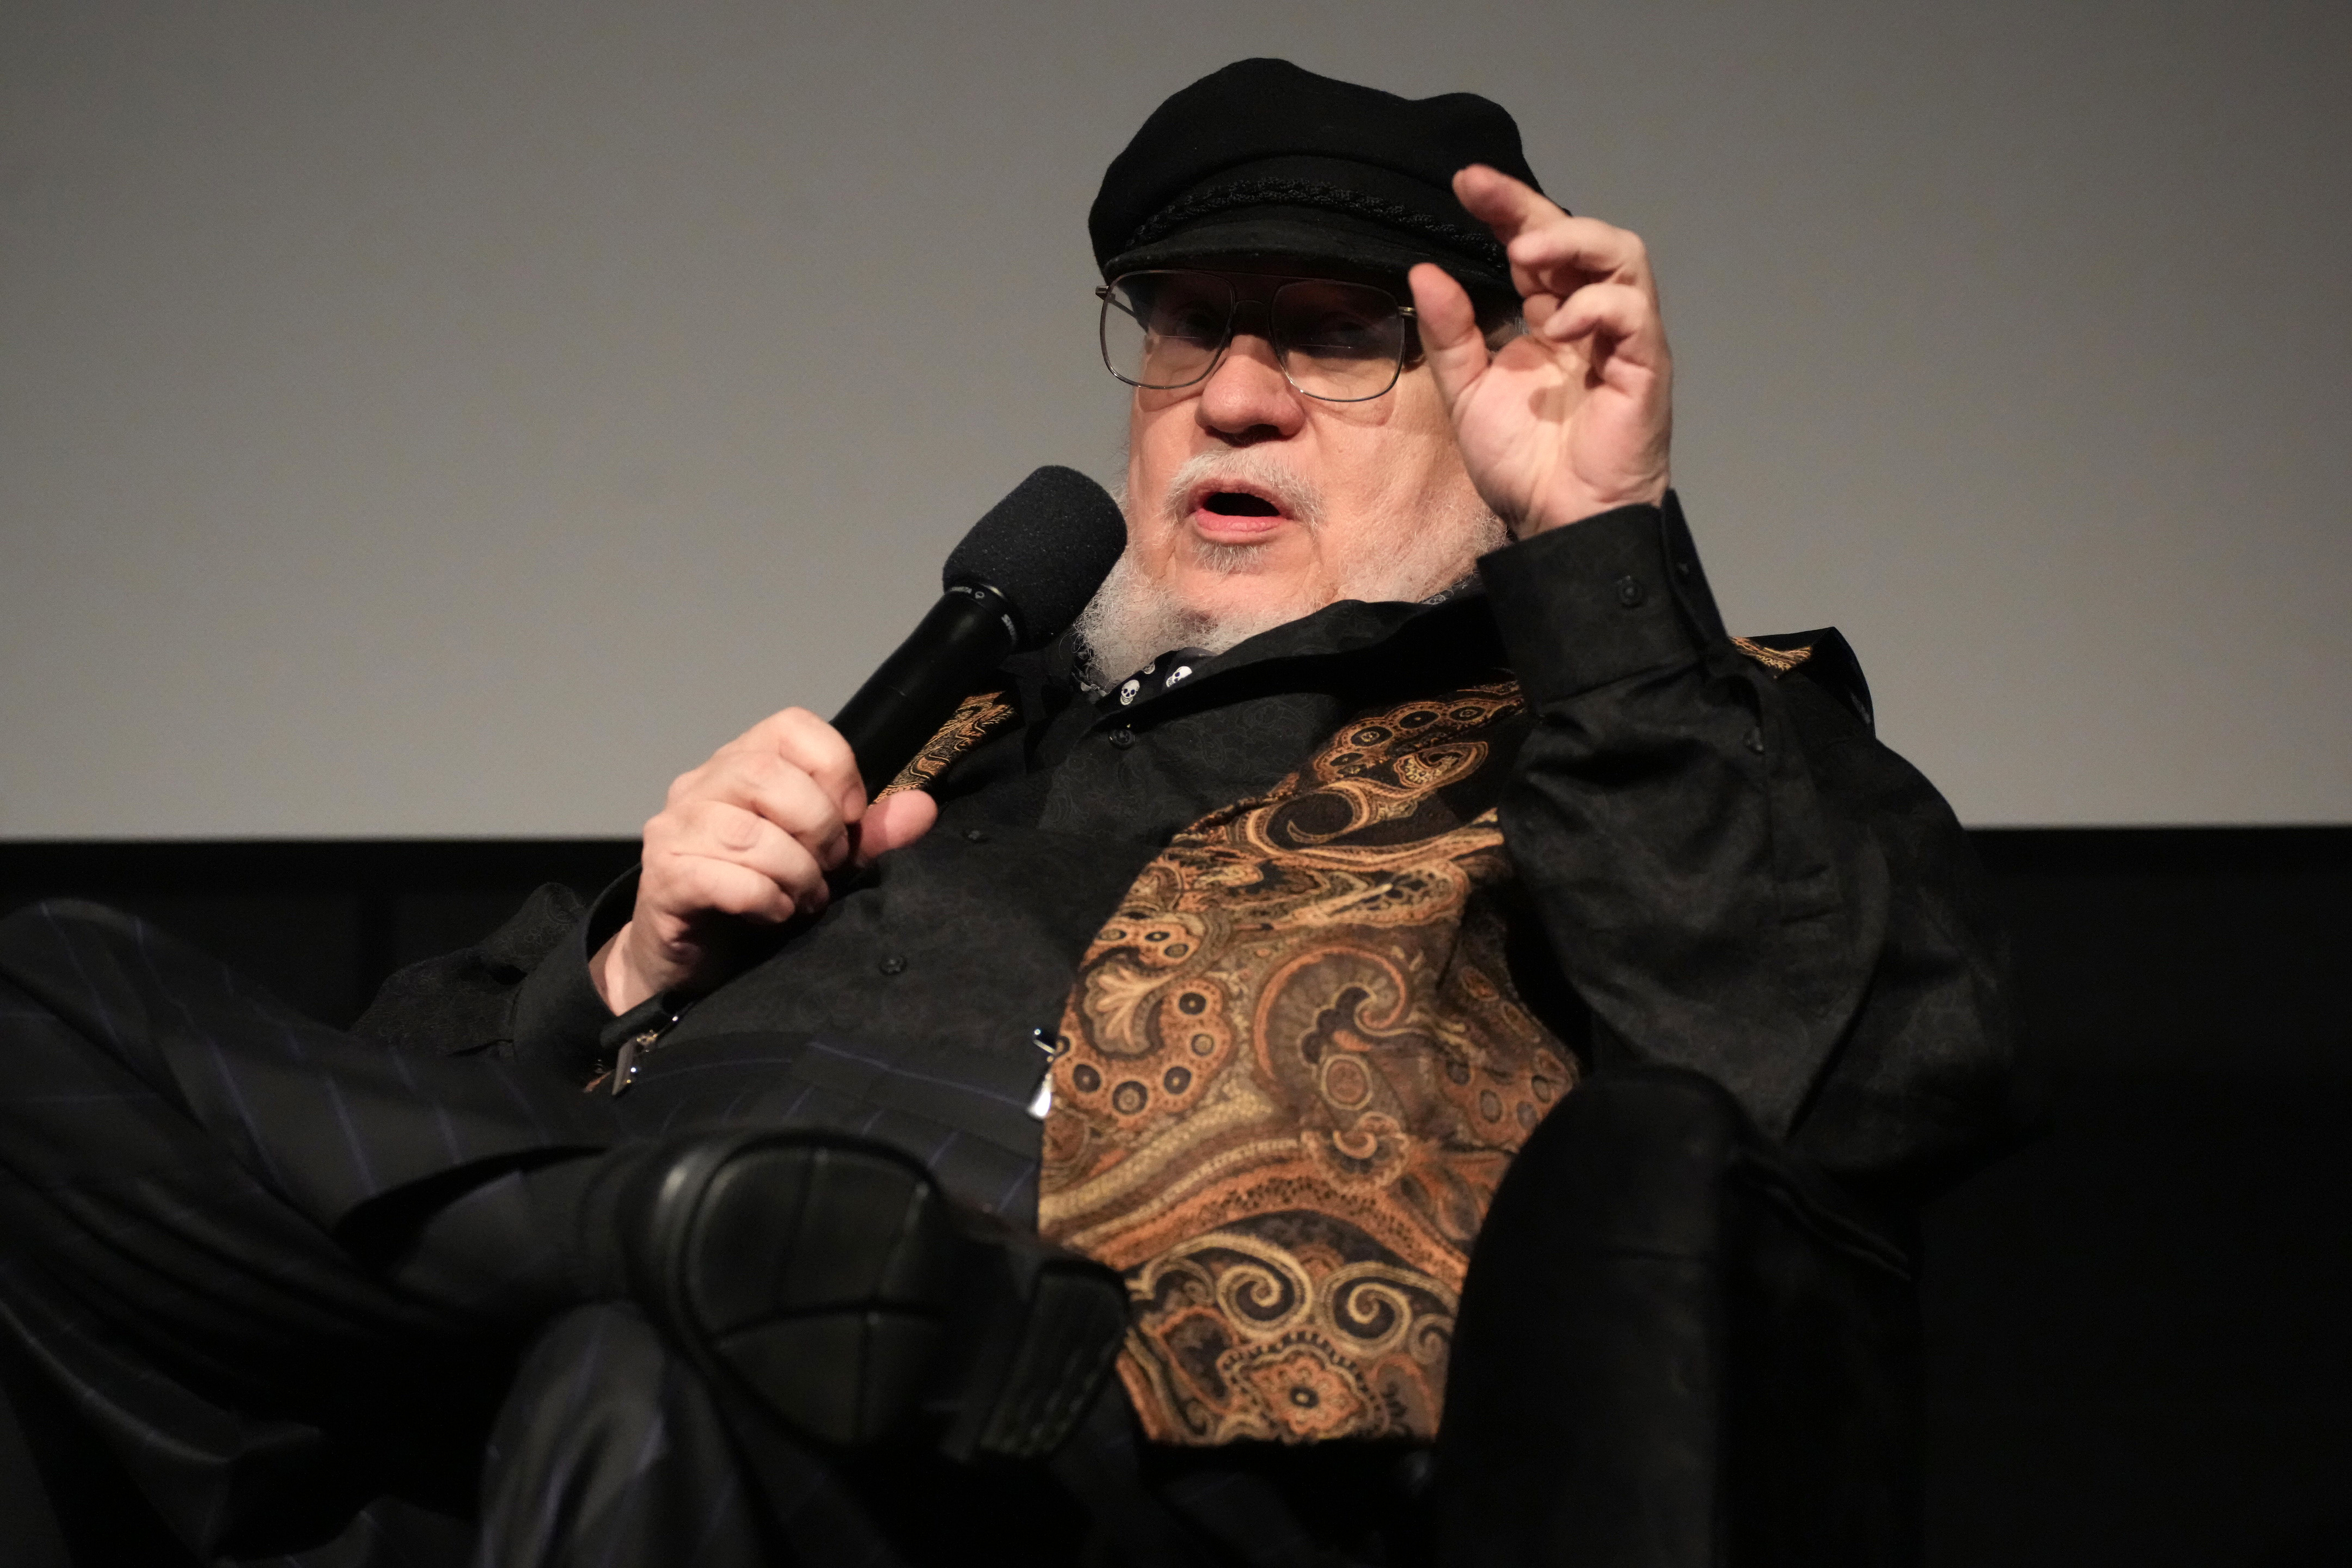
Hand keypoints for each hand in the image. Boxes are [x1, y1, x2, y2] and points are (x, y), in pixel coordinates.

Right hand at [595, 708, 937, 1012]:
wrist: (694, 960)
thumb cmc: (756, 899)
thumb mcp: (823, 862)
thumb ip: (869, 835)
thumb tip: (922, 808)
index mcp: (741, 762)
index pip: (792, 726)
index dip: (836, 768)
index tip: (852, 818)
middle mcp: (700, 784)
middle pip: (766, 773)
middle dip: (818, 825)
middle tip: (829, 867)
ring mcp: (675, 827)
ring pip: (747, 832)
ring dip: (795, 871)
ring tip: (806, 898)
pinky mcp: (663, 877)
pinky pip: (721, 877)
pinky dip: (764, 898)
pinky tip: (774, 913)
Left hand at [1410, 164, 1672, 535]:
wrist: (1560, 524)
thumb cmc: (1526, 466)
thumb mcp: (1468, 393)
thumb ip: (1451, 334)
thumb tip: (1425, 271)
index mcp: (1552, 319)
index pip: (1536, 245)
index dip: (1507, 207)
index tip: (1465, 184)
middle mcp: (1592, 321)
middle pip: (1582, 237)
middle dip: (1534, 209)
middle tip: (1488, 198)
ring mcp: (1624, 340)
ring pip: (1623, 257)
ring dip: (1574, 243)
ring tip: (1527, 255)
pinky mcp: (1646, 367)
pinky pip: (1634, 314)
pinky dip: (1597, 306)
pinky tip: (1560, 324)